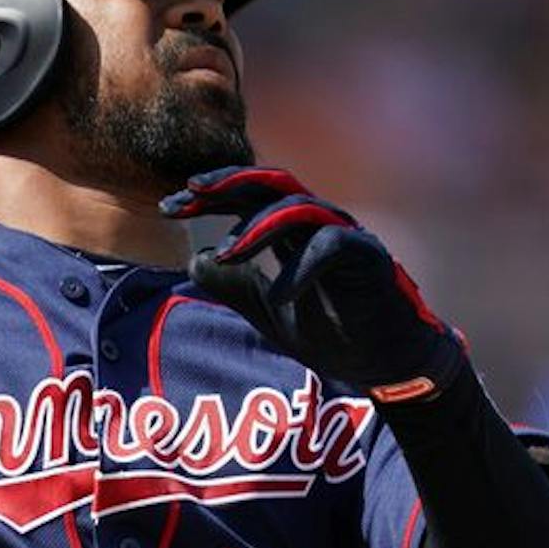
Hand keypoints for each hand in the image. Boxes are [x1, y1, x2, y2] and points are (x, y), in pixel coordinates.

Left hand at [162, 167, 468, 405]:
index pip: (247, 198)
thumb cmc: (328, 330)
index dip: (208, 197)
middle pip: (272, 184)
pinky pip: (333, 247)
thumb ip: (232, 284)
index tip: (168, 207)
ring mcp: (346, 236)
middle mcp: (319, 223)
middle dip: (228, 185)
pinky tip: (277, 296)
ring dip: (256, 228)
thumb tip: (194, 259)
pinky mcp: (370, 259)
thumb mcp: (264, 308)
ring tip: (224, 254)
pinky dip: (300, 268)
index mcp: (293, 231)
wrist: (379, 363)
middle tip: (187, 193)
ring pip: (299, 208)